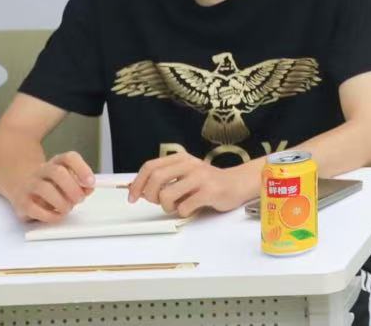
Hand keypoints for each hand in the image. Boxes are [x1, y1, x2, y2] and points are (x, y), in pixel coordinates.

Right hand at [10, 151, 94, 222]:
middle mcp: (42, 170)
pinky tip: (57, 215)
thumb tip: (88, 189)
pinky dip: (49, 215)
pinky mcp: (21, 202)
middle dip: (72, 188)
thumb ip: (82, 183)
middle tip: (79, 199)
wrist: (23, 185)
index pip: (70, 158)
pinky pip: (34, 208)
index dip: (82, 169)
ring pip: (45, 189)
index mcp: (58, 161)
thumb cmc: (54, 184)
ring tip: (67, 208)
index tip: (91, 183)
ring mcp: (29, 185)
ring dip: (61, 202)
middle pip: (57, 172)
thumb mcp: (69, 179)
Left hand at [127, 151, 255, 217]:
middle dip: (149, 195)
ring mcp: (201, 177)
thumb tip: (138, 189)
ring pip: (166, 195)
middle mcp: (190, 164)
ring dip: (167, 207)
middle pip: (155, 178)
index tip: (132, 197)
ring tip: (177, 206)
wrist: (237, 183)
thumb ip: (165, 178)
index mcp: (181, 158)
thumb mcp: (185, 174)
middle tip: (156, 203)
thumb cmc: (207, 182)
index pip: (150, 167)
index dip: (137, 183)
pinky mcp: (210, 191)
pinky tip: (192, 207)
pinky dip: (182, 212)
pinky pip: (183, 207)